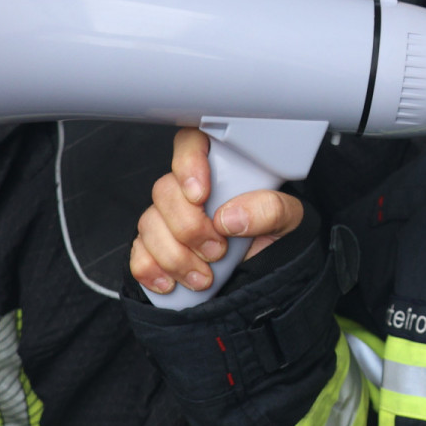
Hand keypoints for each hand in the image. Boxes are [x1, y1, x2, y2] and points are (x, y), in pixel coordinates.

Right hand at [129, 127, 304, 295]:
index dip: (188, 163)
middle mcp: (189, 190)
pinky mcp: (155, 247)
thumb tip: (230, 216)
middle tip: (216, 250)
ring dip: (174, 256)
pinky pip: (137, 253)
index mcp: (222, 168)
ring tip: (203, 277)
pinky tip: (171, 283)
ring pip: (149, 224)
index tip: (200, 194)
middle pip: (165, 190)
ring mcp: (168, 218)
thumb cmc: (273, 235)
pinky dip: (151, 270)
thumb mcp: (288, 218)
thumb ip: (269, 209)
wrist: (263, 273)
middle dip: (188, 226)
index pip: (192, 143)